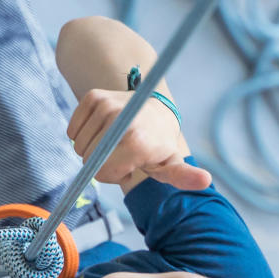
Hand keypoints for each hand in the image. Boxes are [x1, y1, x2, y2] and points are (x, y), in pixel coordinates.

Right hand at [67, 88, 211, 189]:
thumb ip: (184, 177)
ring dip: (92, 148)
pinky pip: (72, 130)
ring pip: (79, 145)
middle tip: (122, 153)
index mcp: (138, 141)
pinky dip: (81, 135)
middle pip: (89, 159)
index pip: (101, 172)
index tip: (129, 165)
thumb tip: (205, 181)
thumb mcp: (171, 164)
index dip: (112, 174)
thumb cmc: (159, 144)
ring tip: (114, 141)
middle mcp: (119, 118)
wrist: (154, 110)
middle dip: (102, 162)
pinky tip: (102, 130)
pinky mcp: (93, 96)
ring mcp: (105, 105)